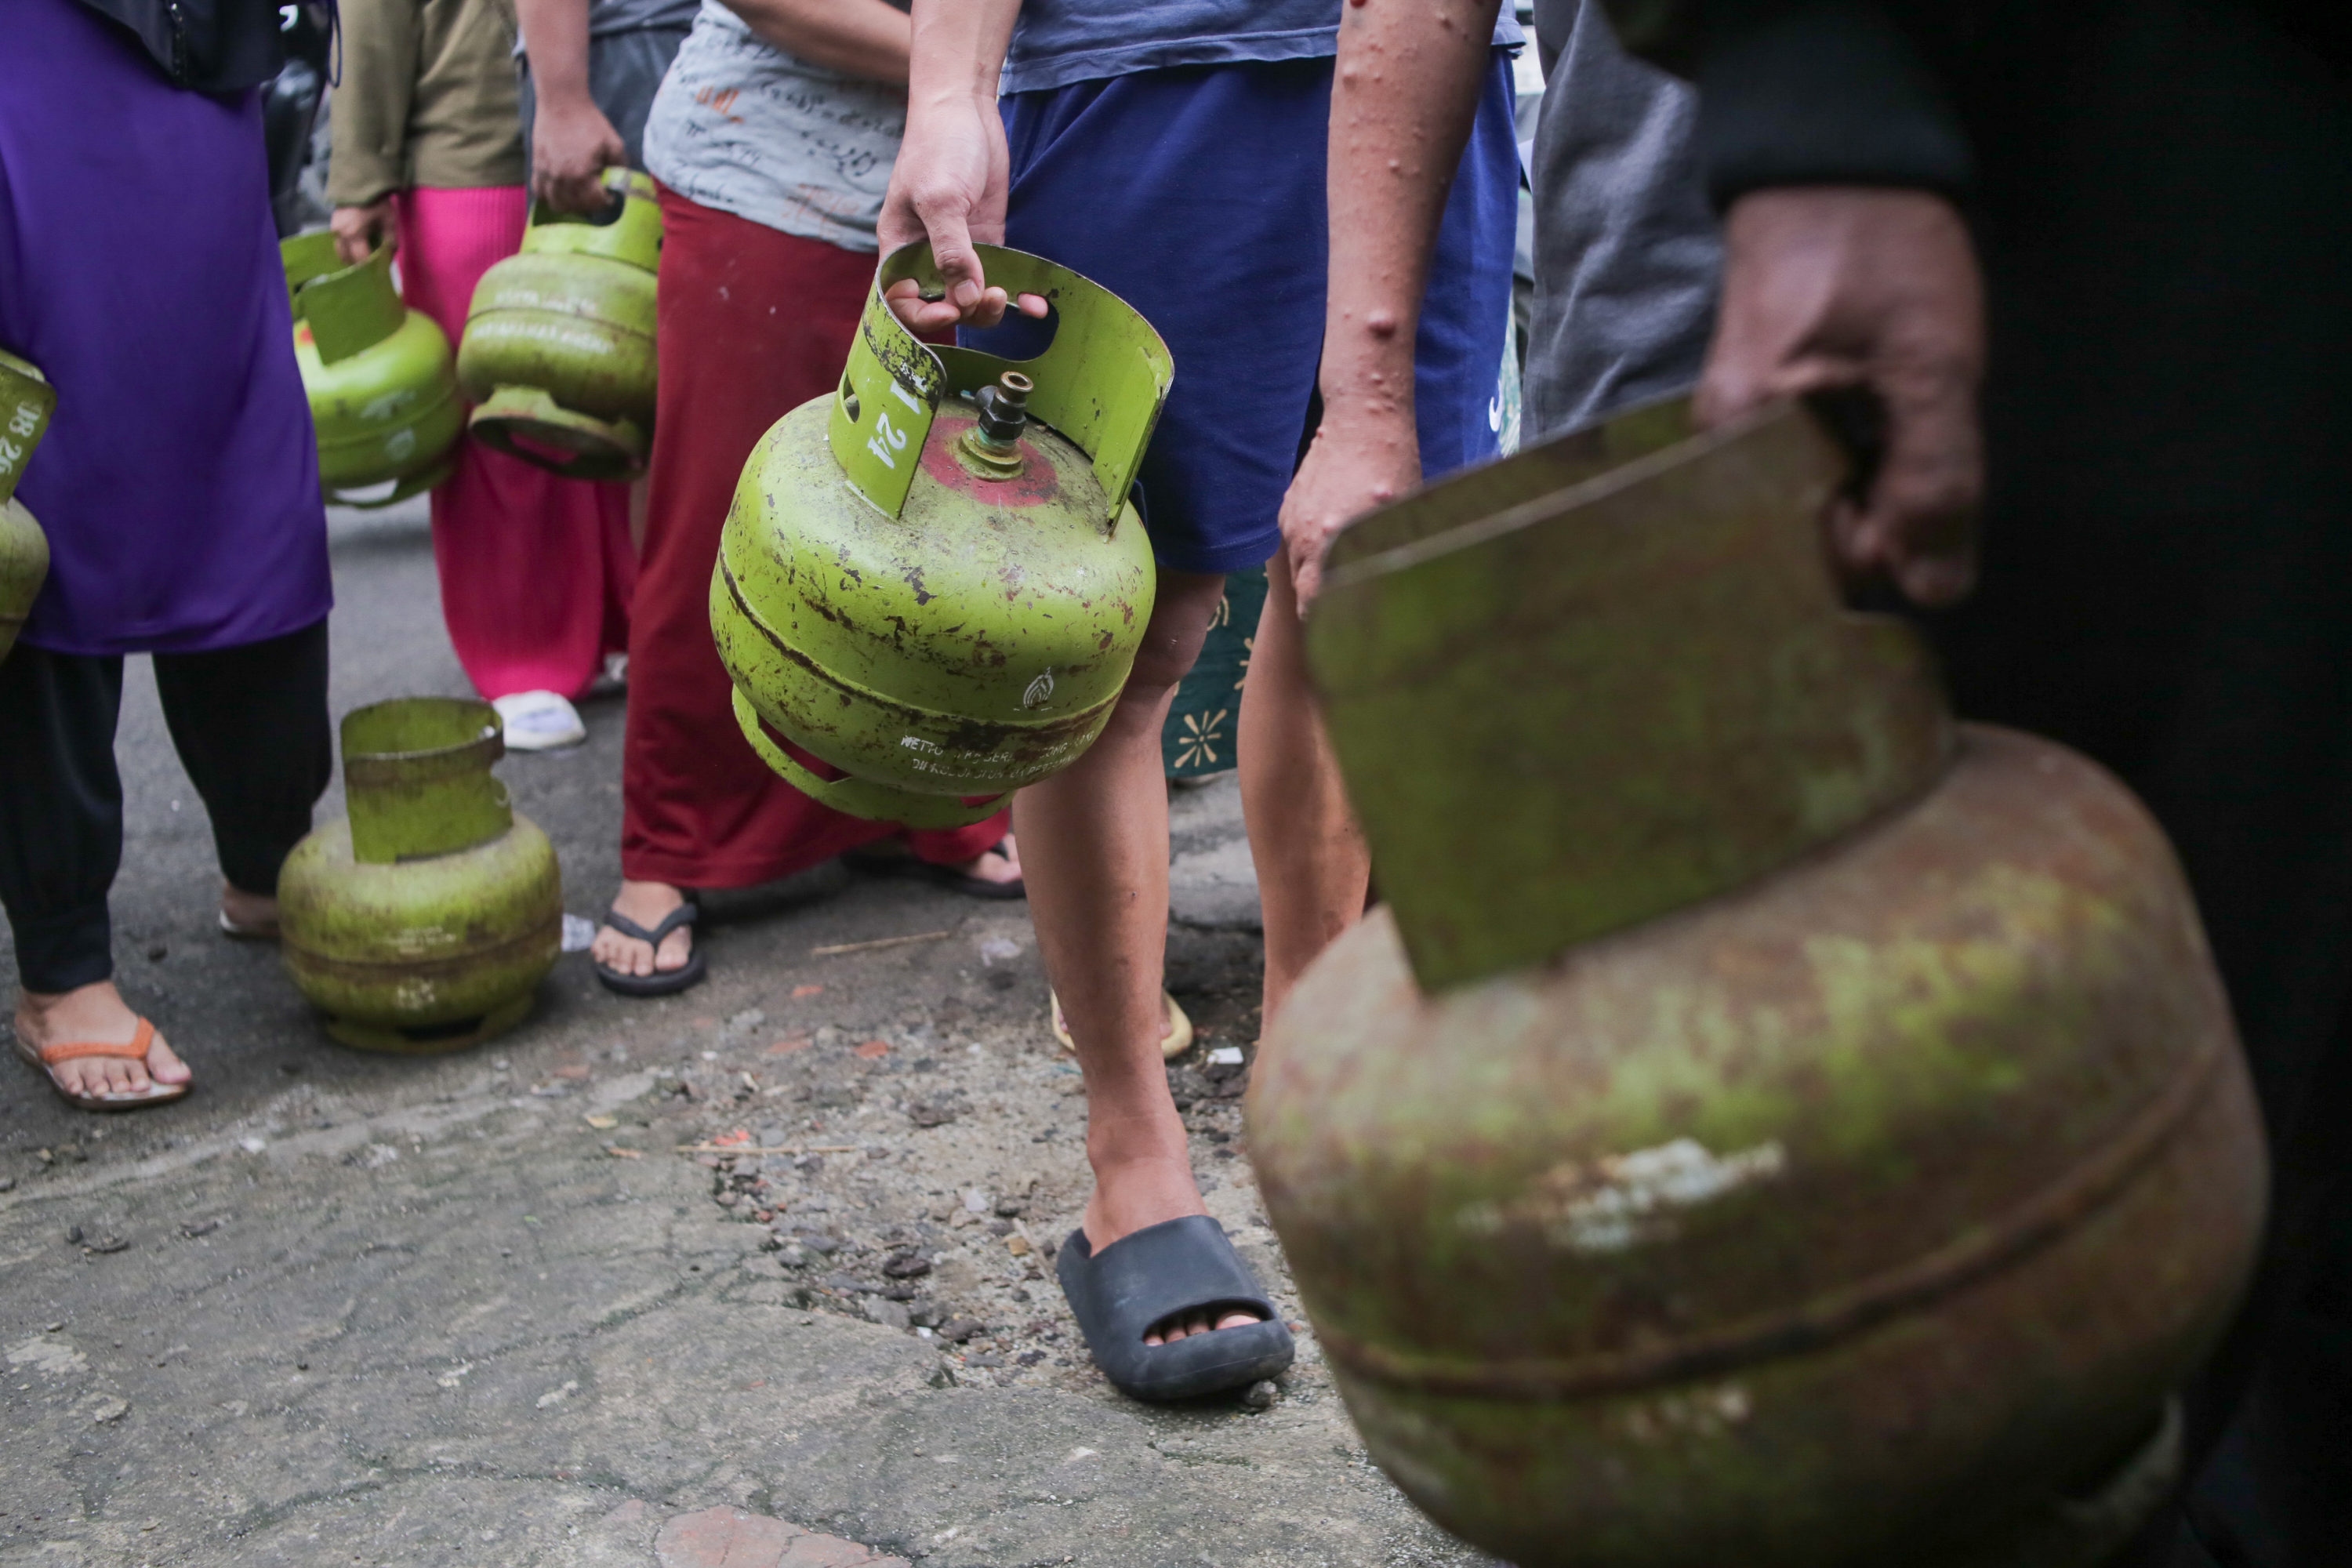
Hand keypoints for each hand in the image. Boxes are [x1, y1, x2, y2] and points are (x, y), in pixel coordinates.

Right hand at [330, 201, 393, 265]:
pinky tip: (359, 247)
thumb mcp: (389, 221)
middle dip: (360, 264)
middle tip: (372, 265)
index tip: (379, 270)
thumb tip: (389, 258)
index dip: (371, 267)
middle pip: (347, 259)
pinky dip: (348, 248)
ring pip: (341, 252)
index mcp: (354, 233)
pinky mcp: (332, 226)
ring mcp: (334, 230)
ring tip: (365, 256)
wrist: (360, 183)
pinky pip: (339, 243)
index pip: (361, 259)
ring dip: (352, 257)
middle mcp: (340, 234)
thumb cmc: (377, 203)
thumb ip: (390, 241)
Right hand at [531, 97, 626, 213]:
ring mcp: (546, 173)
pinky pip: (539, 192)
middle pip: (575, 207)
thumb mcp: (613, 143)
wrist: (561, 102)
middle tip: (596, 197)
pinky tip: (560, 192)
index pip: (595, 203)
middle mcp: (562, 178)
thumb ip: (620, 166)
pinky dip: (549, 197)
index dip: (606, 202)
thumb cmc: (589, 121)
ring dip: (570, 205)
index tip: (610, 196)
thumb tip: (622, 184)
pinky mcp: (536, 166)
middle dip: (589, 206)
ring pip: (556, 204)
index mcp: (582, 174)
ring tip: (579, 197)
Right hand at [877, 91, 1043, 330]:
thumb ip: (952, 251)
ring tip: (1013, 298)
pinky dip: (1018, 294)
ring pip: (972, 298)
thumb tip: (968, 298)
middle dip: (967, 313)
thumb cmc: (939, 148)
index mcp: (900, 249)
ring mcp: (959, 248)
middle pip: (941, 306)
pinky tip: (1037, 304)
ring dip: (993, 309)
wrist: (964, 106)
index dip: (923, 317)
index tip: (952, 312)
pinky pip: (999, 276)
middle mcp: (926, 254)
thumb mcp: (941, 199)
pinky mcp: (987, 238)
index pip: (902, 302)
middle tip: (992, 297)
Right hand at [1278, 401, 1420, 612]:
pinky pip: (1295, 543)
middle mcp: (1305, 537)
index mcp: (1330, 545)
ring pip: (1298, 569)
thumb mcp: (1403, 519)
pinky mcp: (1288, 507)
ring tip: (1340, 580)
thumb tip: (1400, 595)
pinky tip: (1332, 541)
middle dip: (1321, 607)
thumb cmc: (1394, 468)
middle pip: (1303, 593)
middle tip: (1346, 615)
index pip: (1315, 607)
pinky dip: (1310, 551)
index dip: (1329, 625)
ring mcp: (1292, 521)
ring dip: (1315, 578)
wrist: (1363, 419)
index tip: (1346, 635)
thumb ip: (1390, 558)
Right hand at [1698, 187, 1985, 605]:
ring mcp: (1738, 433)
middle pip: (1808, 539)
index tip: (1926, 490)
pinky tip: (1884, 417)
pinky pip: (1811, 469)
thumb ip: (1935, 483)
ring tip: (1903, 418)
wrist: (1838, 156)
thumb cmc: (1878, 252)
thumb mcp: (1929, 367)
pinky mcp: (1761, 411)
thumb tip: (1937, 595)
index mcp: (1740, 452)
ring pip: (1816, 504)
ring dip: (1875, 485)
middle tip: (1918, 438)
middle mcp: (1722, 455)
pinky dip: (1859, 458)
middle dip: (1877, 517)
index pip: (1811, 563)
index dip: (1886, 545)